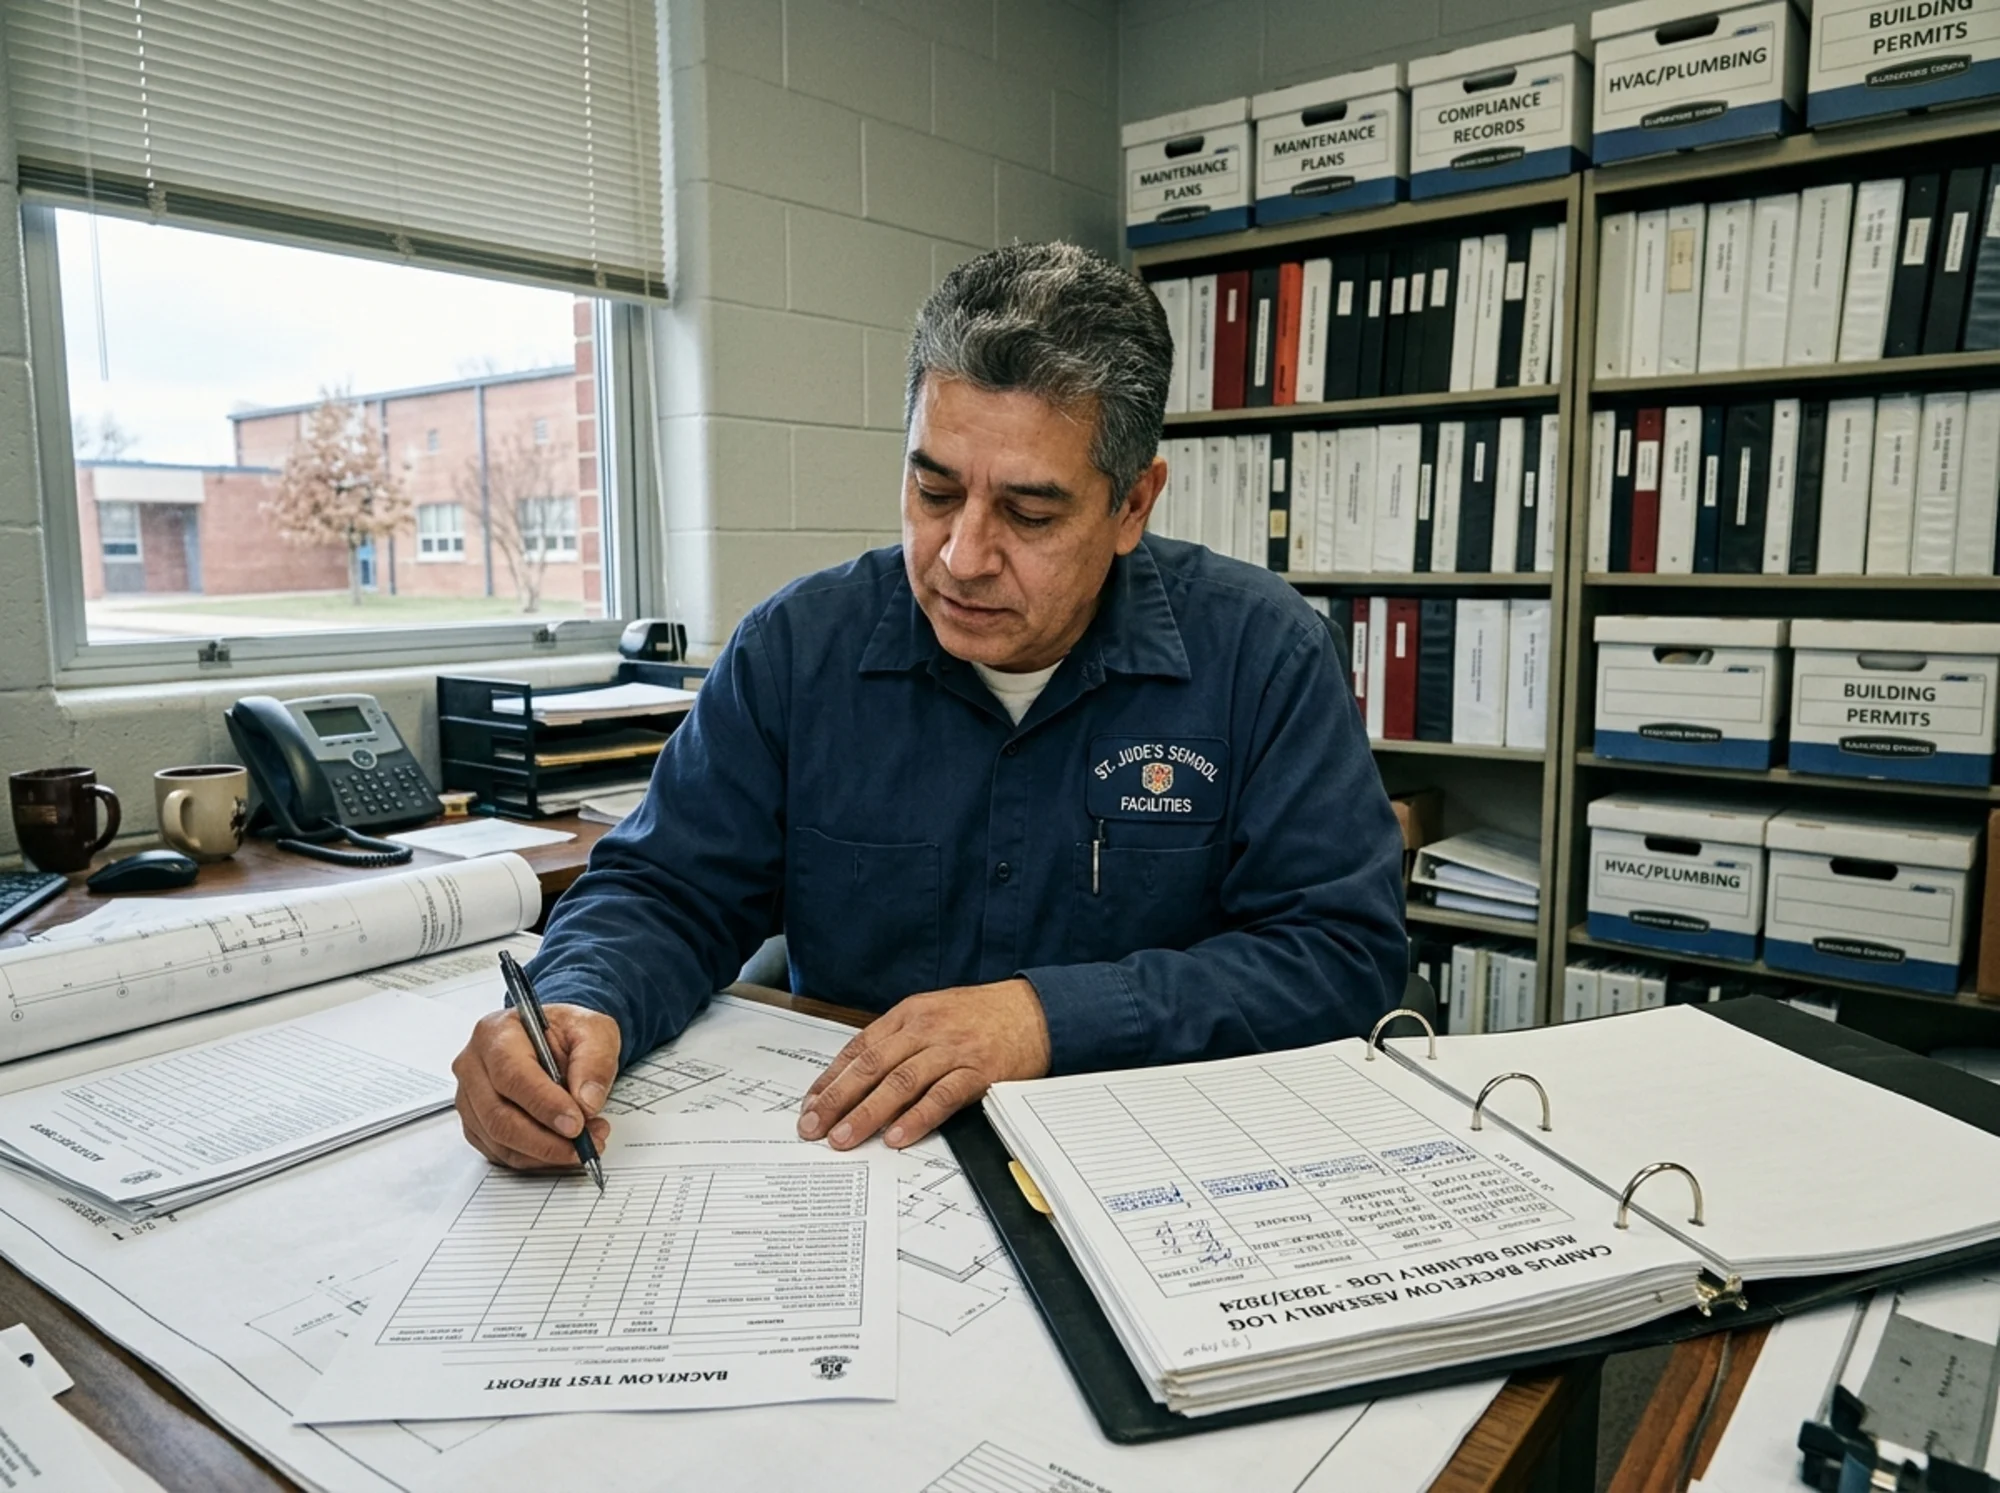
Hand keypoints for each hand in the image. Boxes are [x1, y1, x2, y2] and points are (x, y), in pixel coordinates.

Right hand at [452, 1004, 620, 1169]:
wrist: (554, 1039)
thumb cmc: (567, 1032)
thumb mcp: (594, 1031)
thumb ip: (594, 1062)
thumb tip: (586, 1103)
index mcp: (497, 1033)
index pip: (512, 1075)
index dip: (544, 1105)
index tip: (576, 1124)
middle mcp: (473, 1065)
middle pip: (498, 1116)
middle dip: (546, 1140)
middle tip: (584, 1145)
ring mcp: (469, 1097)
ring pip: (498, 1140)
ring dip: (544, 1153)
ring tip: (582, 1145)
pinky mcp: (475, 1123)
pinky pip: (499, 1152)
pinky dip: (534, 1159)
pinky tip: (561, 1150)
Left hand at [798, 978, 1050, 1150]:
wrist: (1036, 1010)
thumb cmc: (984, 1016)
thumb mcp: (936, 1014)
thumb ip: (902, 1040)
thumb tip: (862, 1077)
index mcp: (910, 1014)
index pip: (859, 1048)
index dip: (831, 1078)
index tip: (810, 1104)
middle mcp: (926, 1029)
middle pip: (871, 1066)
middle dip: (837, 1099)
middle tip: (813, 1127)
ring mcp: (952, 1049)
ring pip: (899, 1083)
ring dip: (867, 1113)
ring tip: (843, 1138)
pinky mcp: (978, 1070)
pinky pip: (941, 1097)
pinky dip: (917, 1118)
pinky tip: (896, 1136)